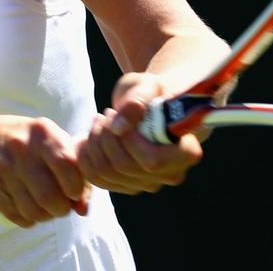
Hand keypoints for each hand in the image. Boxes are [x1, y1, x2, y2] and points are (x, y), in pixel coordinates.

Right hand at [0, 115, 90, 227]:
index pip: (68, 165)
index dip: (76, 187)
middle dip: (61, 209)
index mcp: (42, 132)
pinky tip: (25, 206)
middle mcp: (21, 146)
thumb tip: (83, 210)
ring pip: (32, 211)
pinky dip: (26, 218)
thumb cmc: (25, 143)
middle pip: (50, 197)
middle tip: (59, 205)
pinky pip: (14, 216)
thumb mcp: (50, 144)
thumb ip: (74, 172)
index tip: (73, 192)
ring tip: (43, 207)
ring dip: (44, 216)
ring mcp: (1, 165)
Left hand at [75, 72, 202, 193]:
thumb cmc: (152, 93)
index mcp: (186, 152)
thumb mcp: (147, 87)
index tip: (119, 114)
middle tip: (105, 114)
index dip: (129, 141)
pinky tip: (87, 138)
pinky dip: (86, 158)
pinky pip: (99, 179)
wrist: (148, 104)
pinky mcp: (129, 186)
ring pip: (108, 173)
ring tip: (98, 121)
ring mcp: (149, 184)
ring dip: (94, 144)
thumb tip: (119, 127)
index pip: (152, 161)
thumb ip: (137, 100)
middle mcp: (170, 174)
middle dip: (106, 137)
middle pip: (125, 167)